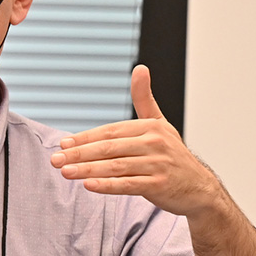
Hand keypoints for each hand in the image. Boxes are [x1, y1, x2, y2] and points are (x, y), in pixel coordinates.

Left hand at [50, 64, 222, 217]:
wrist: (199, 188)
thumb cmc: (172, 156)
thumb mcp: (160, 124)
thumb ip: (145, 100)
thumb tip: (139, 68)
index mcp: (151, 127)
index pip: (111, 131)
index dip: (85, 138)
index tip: (63, 144)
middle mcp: (155, 143)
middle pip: (110, 148)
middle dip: (80, 154)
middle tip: (55, 159)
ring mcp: (158, 164)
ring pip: (116, 166)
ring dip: (88, 170)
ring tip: (65, 172)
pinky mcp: (160, 185)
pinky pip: (128, 185)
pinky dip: (107, 186)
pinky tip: (88, 185)